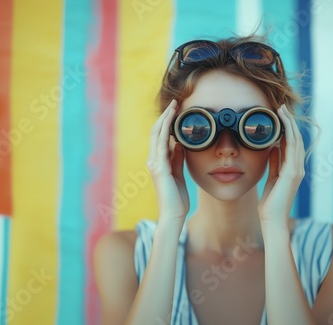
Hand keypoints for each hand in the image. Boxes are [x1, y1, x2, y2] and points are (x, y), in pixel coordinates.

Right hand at [146, 99, 189, 227]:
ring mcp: (154, 164)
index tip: (175, 109)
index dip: (166, 122)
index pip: (159, 137)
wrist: (173, 214)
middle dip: (166, 115)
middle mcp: (153, 160)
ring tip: (174, 106)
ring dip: (166, 119)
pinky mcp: (159, 168)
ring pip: (157, 135)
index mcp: (157, 162)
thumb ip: (177, 159)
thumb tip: (179, 144)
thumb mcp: (178, 173)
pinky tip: (173, 122)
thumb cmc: (177, 197)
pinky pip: (162, 145)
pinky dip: (166, 131)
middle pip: (156, 132)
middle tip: (175, 102)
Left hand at [258, 104, 304, 225]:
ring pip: (296, 142)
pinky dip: (287, 137)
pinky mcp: (292, 174)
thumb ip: (274, 163)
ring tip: (282, 111)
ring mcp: (297, 171)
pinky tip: (281, 127)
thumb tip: (273, 148)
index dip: (288, 128)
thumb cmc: (270, 202)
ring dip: (289, 125)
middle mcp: (298, 168)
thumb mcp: (271, 178)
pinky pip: (291, 151)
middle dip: (290, 122)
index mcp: (293, 169)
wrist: (272, 219)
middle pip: (296, 139)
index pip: (293, 144)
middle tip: (282, 107)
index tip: (280, 115)